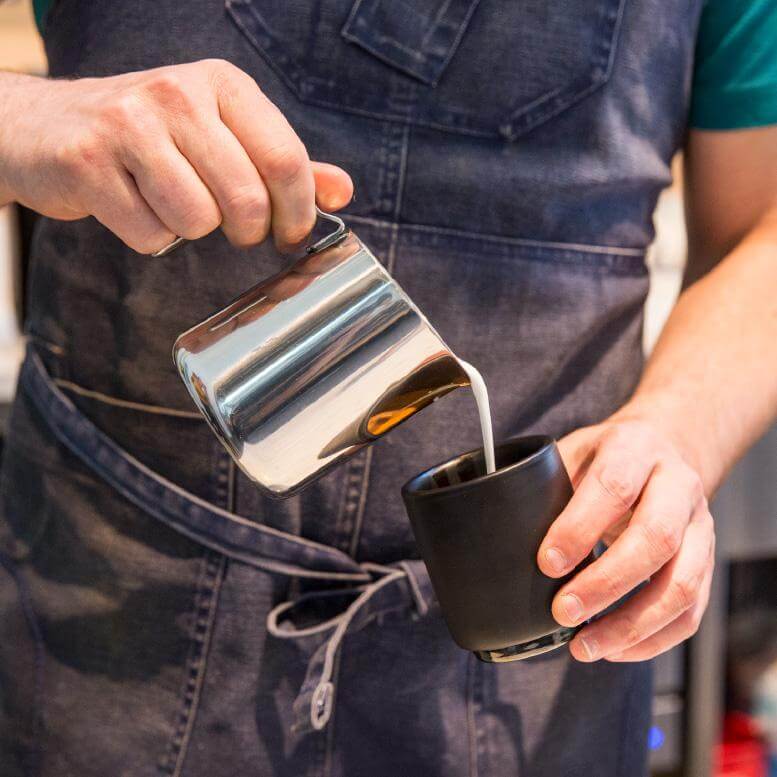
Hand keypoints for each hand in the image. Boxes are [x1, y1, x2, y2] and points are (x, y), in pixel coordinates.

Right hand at [0, 61, 351, 252]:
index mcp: (222, 83)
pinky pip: (149, 234)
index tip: (291, 235)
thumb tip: (342, 192)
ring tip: (171, 204)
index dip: (298, 213)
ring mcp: (128, 124)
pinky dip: (149, 237)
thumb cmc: (151, 135)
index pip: (285, 160)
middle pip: (246, 199)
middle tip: (234, 228)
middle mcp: (177, 93)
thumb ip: (282, 163)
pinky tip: (134, 205)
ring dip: (191, 230)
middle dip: (248, 232)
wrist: (49, 126)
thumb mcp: (223, 133)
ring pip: (197, 220)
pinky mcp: (88, 161)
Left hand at [538, 414, 715, 661]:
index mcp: (636, 449)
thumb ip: (548, 486)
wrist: (663, 448)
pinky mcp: (707, 561)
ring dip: (630, 625)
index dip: (579, 528)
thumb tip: (504, 539)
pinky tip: (613, 648)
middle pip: (656, 538)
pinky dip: (652, 639)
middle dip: (605, 583)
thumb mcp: (574, 453)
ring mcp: (700, 526)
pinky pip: (690, 610)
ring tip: (584, 646)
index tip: (546, 564)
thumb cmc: (605, 458)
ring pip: (680, 584)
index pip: (613, 487)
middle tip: (562, 612)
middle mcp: (678, 485)